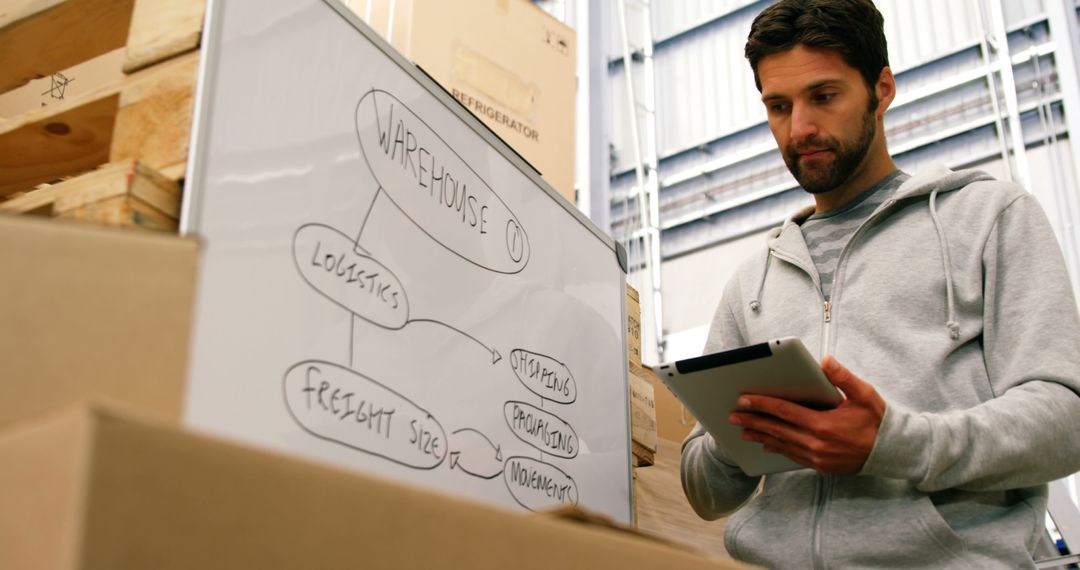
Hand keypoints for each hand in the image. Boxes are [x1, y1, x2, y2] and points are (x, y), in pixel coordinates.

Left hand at [728, 356, 885, 473]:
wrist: (892, 451)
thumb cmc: (877, 420)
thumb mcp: (865, 394)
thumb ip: (843, 377)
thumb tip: (825, 361)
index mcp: (823, 424)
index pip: (784, 411)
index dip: (762, 404)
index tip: (744, 398)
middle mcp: (816, 444)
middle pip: (776, 429)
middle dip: (752, 420)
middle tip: (732, 414)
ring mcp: (816, 458)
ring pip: (781, 444)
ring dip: (760, 436)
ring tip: (742, 429)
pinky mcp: (819, 466)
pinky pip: (791, 456)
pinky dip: (776, 448)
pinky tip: (765, 444)